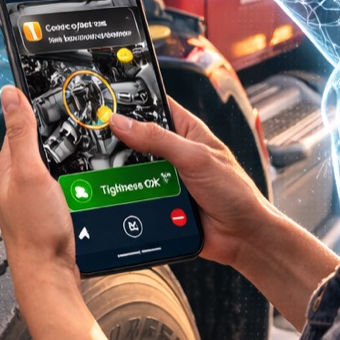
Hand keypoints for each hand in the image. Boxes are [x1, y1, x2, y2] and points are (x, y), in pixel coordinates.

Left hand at [0, 86, 113, 339]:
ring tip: (88, 142)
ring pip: (54, 163)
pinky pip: (64, 183)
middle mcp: (16, 181)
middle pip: (39, 143)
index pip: (19, 124)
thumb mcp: (29, 172)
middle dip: (57, 130)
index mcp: (6, 167)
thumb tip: (9, 94)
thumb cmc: (36, 230)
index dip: (37, 106)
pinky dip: (76, 174)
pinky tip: (89, 175)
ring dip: (69, 153)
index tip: (56, 92)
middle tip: (80, 116)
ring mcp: (33, 197)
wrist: (49, 275)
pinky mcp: (50, 210)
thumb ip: (21, 132)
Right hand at [109, 98, 278, 269]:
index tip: (107, 102)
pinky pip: (135, 197)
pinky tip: (119, 198)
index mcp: (187, 132)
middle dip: (120, 144)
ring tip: (107, 173)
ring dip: (124, 175)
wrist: (242, 237)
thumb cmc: (235, 192)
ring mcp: (166, 179)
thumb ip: (159, 140)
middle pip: (136, 141)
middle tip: (97, 142)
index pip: (156, 107)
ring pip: (132, 171)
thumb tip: (123, 123)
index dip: (132, 103)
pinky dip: (128, 198)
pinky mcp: (160, 203)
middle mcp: (174, 154)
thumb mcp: (196, 157)